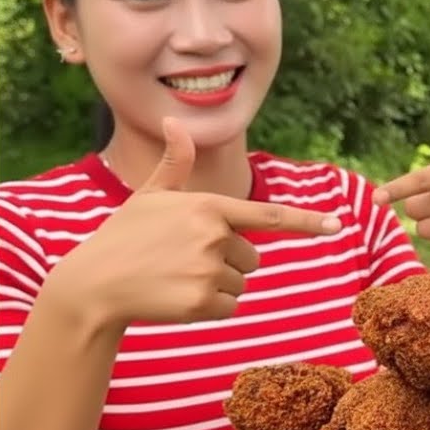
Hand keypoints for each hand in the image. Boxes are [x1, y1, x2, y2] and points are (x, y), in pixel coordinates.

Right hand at [37, 117, 341, 329]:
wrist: (93, 284)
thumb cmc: (124, 236)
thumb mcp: (150, 196)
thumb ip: (174, 163)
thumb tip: (174, 121)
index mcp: (209, 206)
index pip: (269, 214)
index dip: (306, 221)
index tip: (336, 225)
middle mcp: (214, 236)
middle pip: (253, 256)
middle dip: (228, 260)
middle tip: (185, 259)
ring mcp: (210, 270)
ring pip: (242, 282)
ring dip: (218, 284)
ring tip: (178, 276)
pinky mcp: (204, 302)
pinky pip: (230, 306)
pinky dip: (211, 307)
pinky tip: (178, 297)